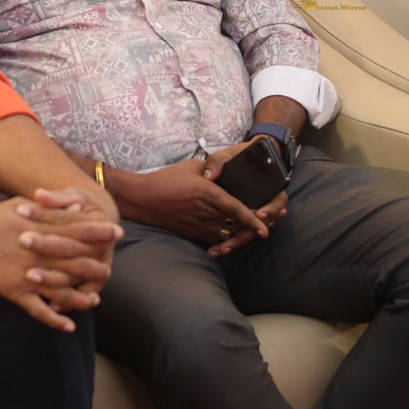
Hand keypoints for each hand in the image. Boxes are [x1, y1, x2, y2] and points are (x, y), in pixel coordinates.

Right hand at [0, 192, 120, 330]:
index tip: (117, 231)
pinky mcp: (14, 291)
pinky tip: (69, 326)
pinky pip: (38, 310)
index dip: (99, 230)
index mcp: (42, 228)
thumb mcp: (23, 205)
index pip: (78, 228)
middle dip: (96, 265)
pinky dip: (54, 319)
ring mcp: (27, 273)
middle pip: (75, 259)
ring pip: (61, 289)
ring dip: (80, 297)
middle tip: (110, 269)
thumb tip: (79, 204)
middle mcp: (39, 252)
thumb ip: (52, 207)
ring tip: (95, 300)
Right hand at [116, 151, 268, 248]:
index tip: (266, 229)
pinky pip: (214, 240)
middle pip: (236, 227)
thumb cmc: (165, 180)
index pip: (237, 210)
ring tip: (252, 232)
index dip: (254, 220)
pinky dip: (224, 240)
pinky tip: (231, 237)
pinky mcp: (192, 234)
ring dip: (239, 236)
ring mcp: (198, 226)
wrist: (141, 199)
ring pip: (227, 237)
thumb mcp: (192, 167)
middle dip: (252, 229)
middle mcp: (206, 213)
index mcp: (209, 193)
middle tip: (266, 227)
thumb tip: (225, 171)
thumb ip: (213, 169)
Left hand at [200, 139, 287, 256]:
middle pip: (264, 224)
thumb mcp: (228, 154)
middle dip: (247, 235)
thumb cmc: (237, 157)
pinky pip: (240, 232)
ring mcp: (254, 213)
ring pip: (251, 232)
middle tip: (231, 244)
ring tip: (221, 250)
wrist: (236, 162)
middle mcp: (264, 204)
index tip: (260, 215)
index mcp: (270, 188)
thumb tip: (209, 176)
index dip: (272, 210)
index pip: (278, 202)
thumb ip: (219, 161)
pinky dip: (229, 240)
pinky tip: (216, 248)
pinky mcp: (242, 219)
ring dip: (237, 242)